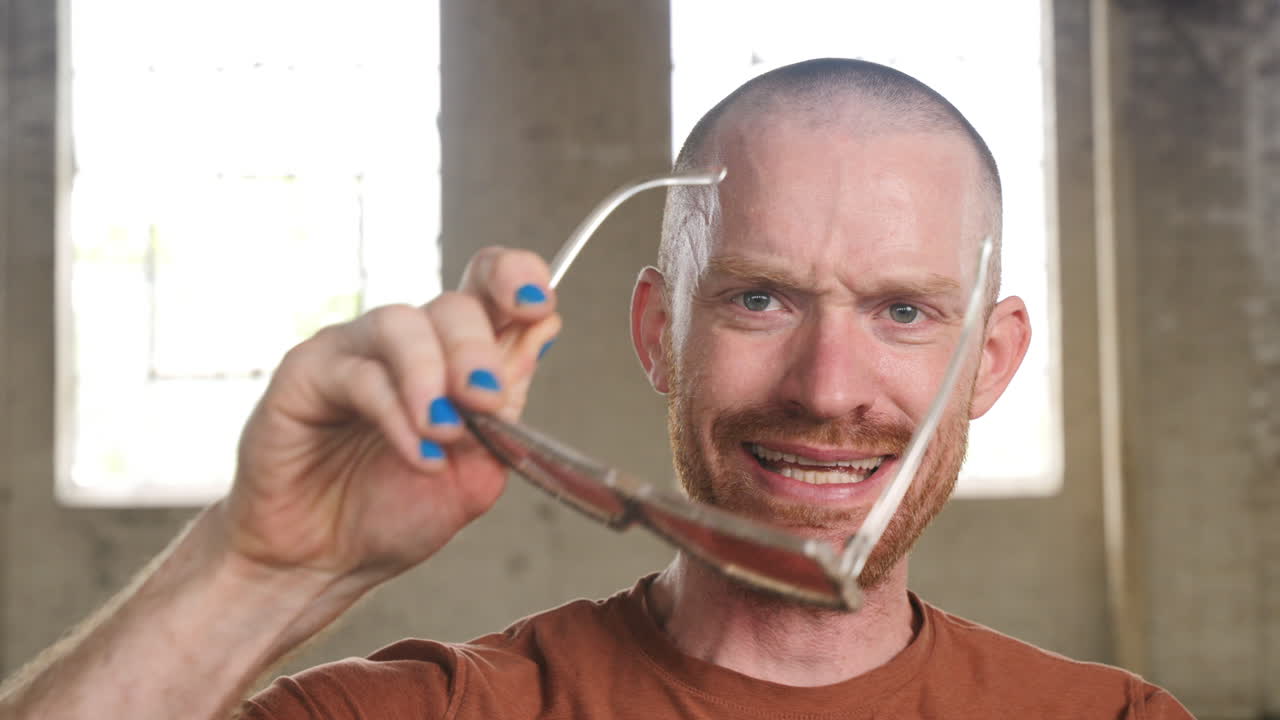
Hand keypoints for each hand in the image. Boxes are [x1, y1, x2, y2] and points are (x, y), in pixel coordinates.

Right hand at [221, 246, 560, 592]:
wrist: (327, 563)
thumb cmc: (395, 513)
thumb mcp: (476, 470)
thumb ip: (507, 407)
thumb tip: (544, 331)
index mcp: (455, 356)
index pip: (489, 287)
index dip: (517, 277)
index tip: (539, 306)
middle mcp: (407, 344)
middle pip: (453, 305)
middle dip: (478, 351)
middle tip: (487, 399)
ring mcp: (354, 352)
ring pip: (401, 324)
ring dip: (433, 377)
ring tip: (446, 431)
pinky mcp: (305, 373)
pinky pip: (358, 374)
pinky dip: (396, 414)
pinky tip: (418, 453)